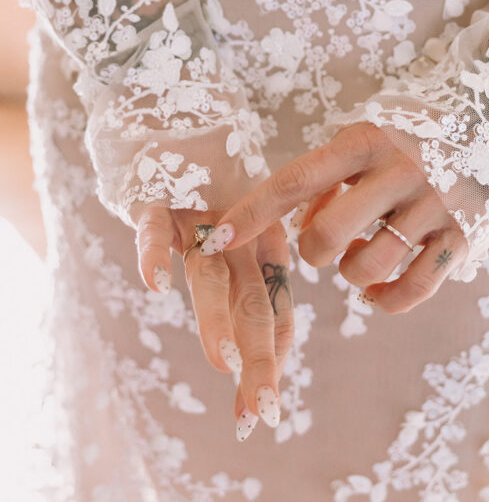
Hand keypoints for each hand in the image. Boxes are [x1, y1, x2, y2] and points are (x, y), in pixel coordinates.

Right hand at [135, 204, 293, 439]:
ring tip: (224, 360)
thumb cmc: (213, 200)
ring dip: (217, 316)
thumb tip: (245, 375)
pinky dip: (154, 254)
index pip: (274, 311)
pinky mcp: (159, 203)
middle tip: (262, 406)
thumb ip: (243, 300)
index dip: (273, 358)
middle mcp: (238, 239)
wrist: (181, 137)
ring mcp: (198, 220)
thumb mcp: (234, 249)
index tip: (263, 410)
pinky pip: (156, 229)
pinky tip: (155, 283)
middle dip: (257, 356)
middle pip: (250, 301)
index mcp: (262, 251)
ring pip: (210, 273)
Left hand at [199, 123, 468, 313]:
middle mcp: (400, 171)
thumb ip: (330, 175)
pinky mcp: (463, 237)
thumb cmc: (414, 131)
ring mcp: (435, 206)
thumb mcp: (369, 134)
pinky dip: (384, 298)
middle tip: (328, 240)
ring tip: (364, 250)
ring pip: (365, 268)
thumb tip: (301, 224)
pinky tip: (382, 281)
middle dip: (314, 251)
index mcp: (367, 140)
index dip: (253, 213)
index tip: (216, 240)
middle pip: (326, 237)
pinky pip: (409, 291)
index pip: (296, 180)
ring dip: (351, 272)